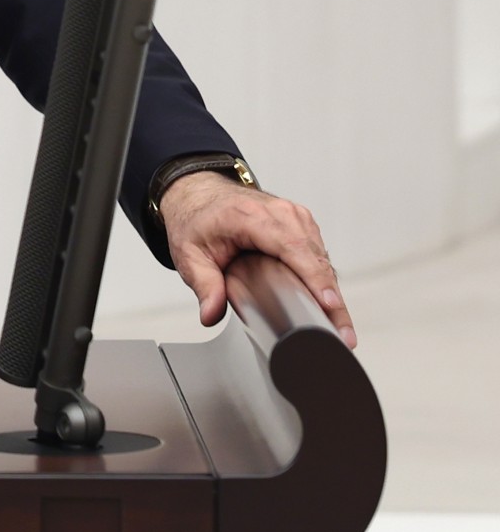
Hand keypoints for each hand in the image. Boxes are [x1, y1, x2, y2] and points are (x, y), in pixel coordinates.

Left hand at [159, 170, 356, 348]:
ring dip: (332, 293)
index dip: (314, 278)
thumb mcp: (189, 253)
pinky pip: (319, 255)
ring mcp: (295, 216)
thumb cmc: (196, 220)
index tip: (329, 305)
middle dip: (332, 299)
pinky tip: (328, 306)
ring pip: (323, 259)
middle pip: (316, 258)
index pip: (293, 247)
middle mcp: (280, 212)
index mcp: (252, 215)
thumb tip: (211, 313)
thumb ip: (203, 284)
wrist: (199, 195)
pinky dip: (324, 281)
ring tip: (339, 329)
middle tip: (342, 336)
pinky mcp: (302, 225)